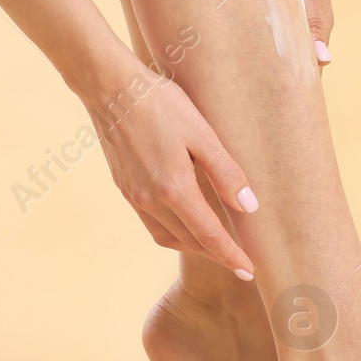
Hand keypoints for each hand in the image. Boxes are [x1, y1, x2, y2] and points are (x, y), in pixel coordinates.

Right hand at [84, 61, 259, 276]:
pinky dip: (173, 231)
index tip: (251, 272)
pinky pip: (152, 223)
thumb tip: (249, 207)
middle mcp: (150, 200)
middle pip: (189, 241)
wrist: (110, 88)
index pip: (209, 236)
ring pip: (168, 236)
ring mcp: (133, 196)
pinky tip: (186, 222)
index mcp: (173, 189)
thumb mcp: (202, 133)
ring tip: (217, 246)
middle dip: (216, 255)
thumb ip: (226, 173)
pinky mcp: (124, 188)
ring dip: (193, 246)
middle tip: (240, 261)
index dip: (232, 256)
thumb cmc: (161, 104)